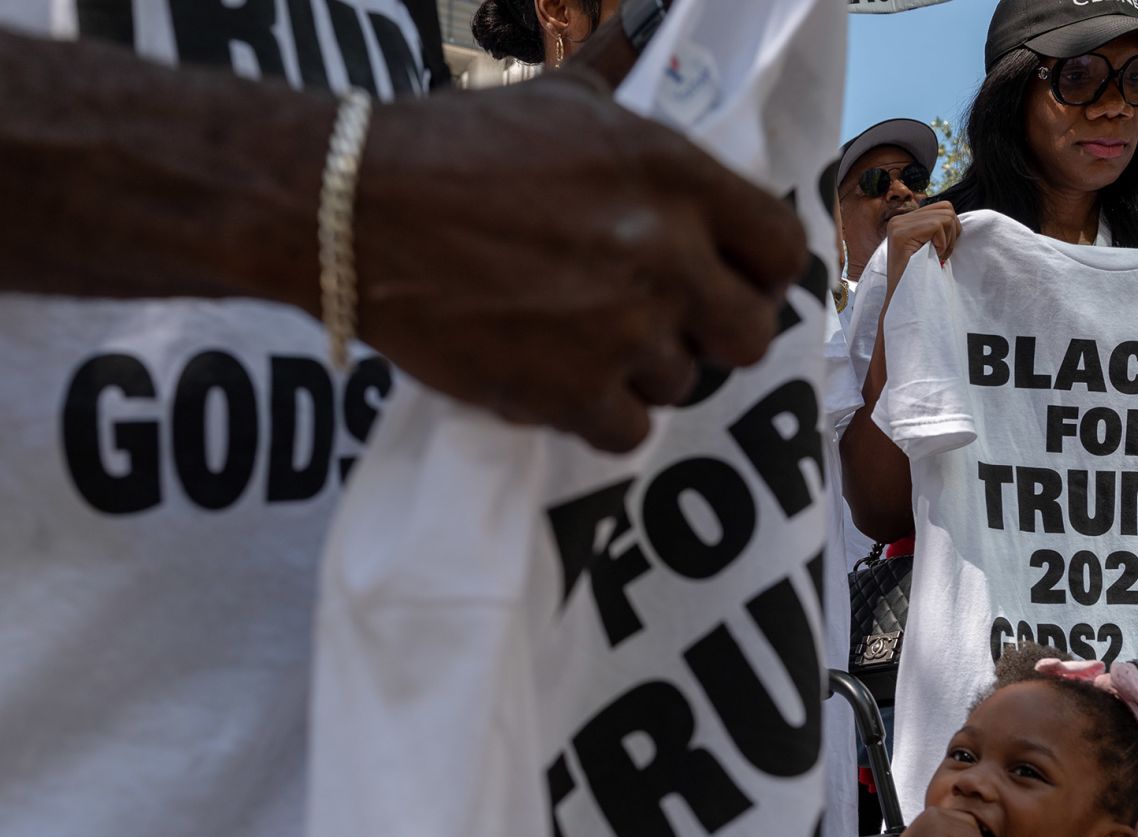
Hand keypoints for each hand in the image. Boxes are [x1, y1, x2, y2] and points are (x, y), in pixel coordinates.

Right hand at [353, 71, 805, 453]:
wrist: (355, 207)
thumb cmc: (452, 144)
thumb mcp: (563, 102)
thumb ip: (639, 124)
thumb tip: (676, 114)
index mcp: (672, 174)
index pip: (782, 248)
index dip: (760, 273)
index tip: (730, 281)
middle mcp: (663, 253)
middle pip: (748, 335)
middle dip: (711, 334)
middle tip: (664, 324)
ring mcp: (621, 330)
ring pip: (679, 384)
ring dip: (639, 372)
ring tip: (582, 341)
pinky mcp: (569, 392)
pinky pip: (627, 432)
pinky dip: (598, 415)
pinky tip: (560, 381)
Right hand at [884, 201, 959, 289]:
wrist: (905, 299)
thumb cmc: (920, 276)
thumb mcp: (927, 246)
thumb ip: (934, 229)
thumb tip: (953, 216)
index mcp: (904, 221)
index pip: (942, 207)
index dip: (952, 227)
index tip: (944, 249)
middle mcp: (898, 220)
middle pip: (946, 208)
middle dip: (952, 233)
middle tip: (942, 254)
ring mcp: (898, 225)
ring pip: (945, 216)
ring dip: (947, 240)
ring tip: (937, 256)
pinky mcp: (901, 233)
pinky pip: (937, 226)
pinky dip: (941, 244)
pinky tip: (933, 257)